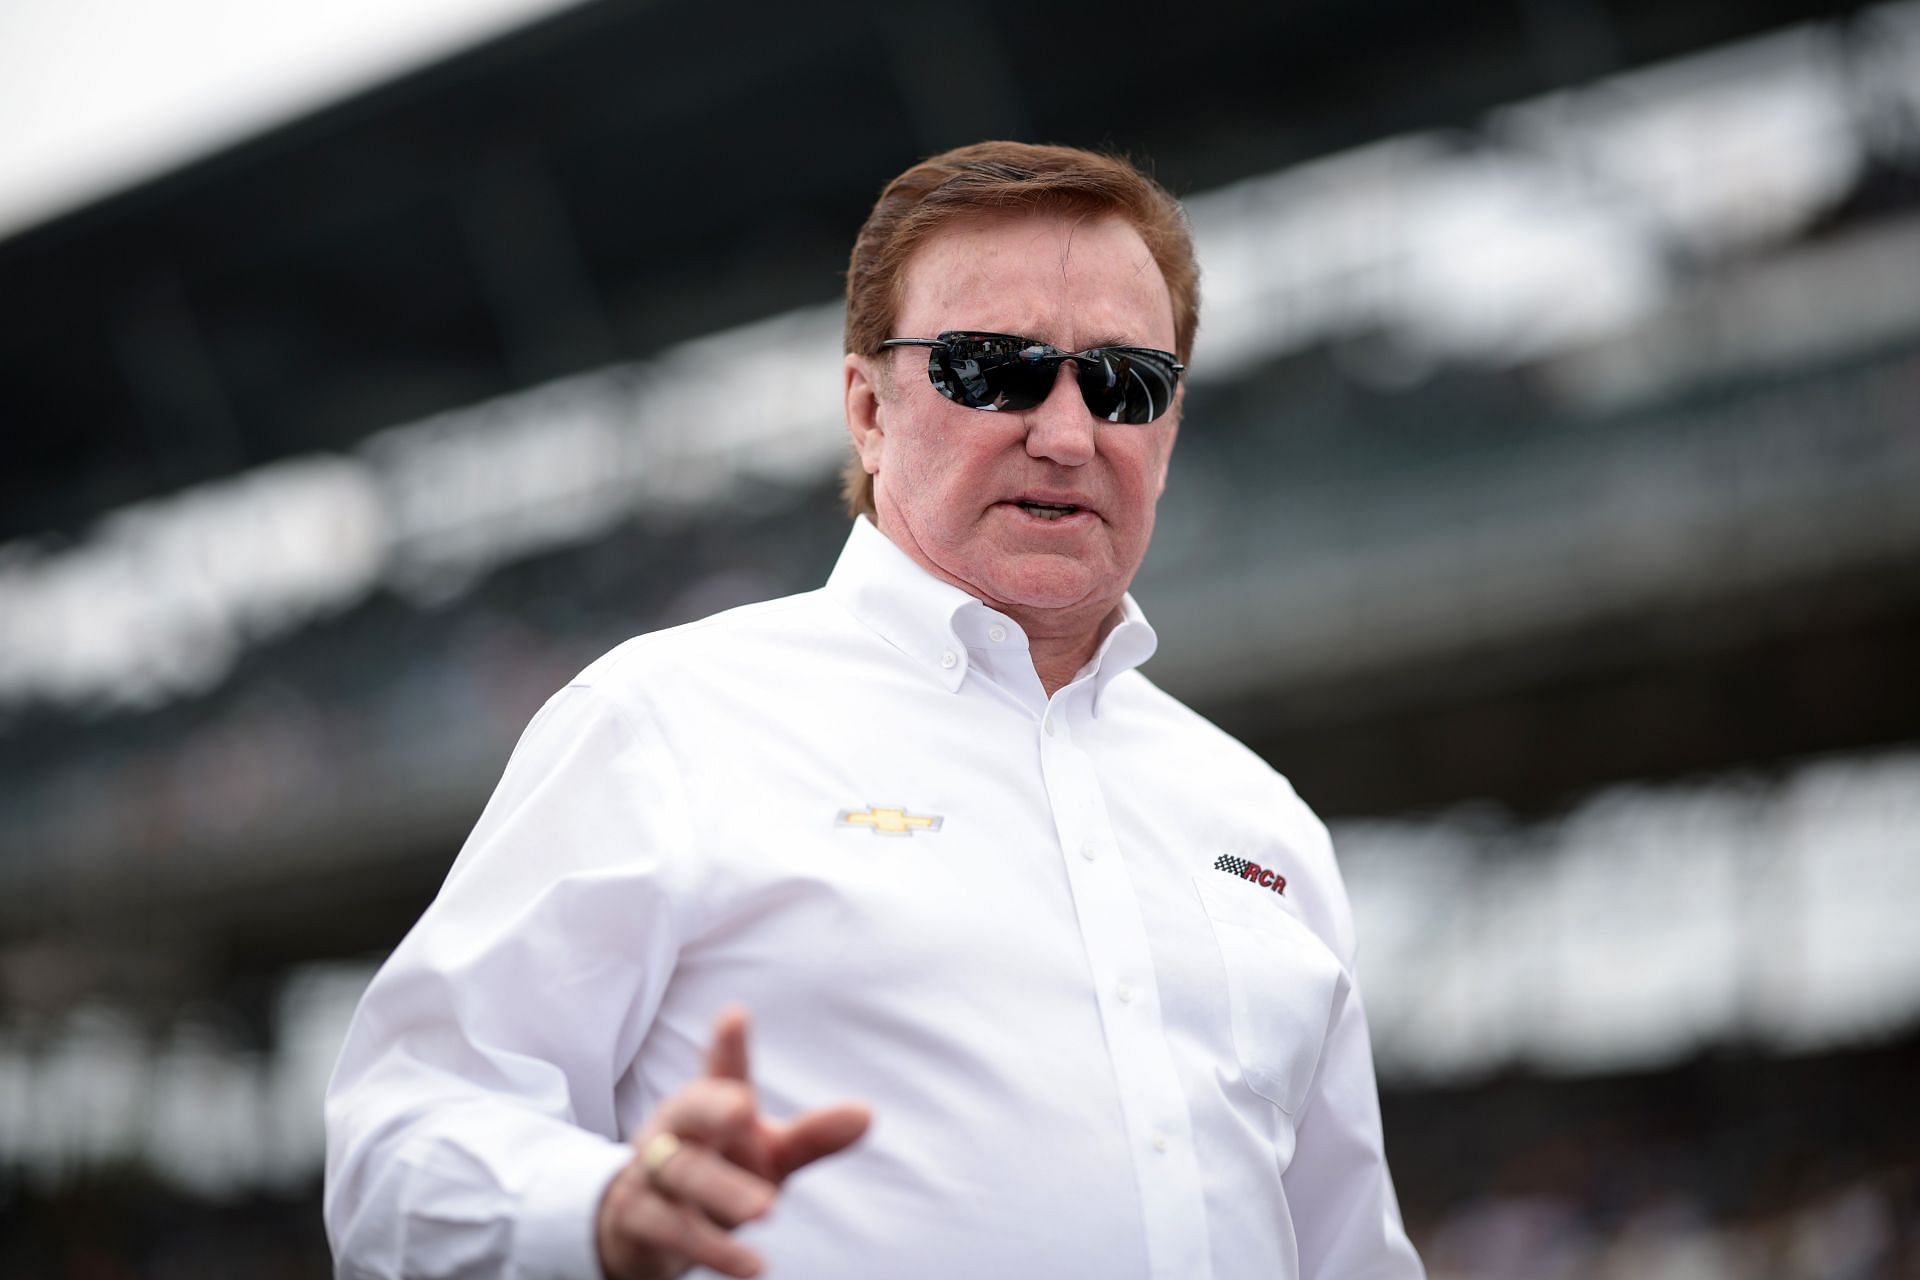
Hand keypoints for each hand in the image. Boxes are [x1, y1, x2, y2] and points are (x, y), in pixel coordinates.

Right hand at [596, 1006, 871, 1278]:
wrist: (642, 1228)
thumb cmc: (718, 1173)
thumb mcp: (767, 1156)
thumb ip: (812, 1137)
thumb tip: (868, 1114)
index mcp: (708, 1105)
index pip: (720, 1070)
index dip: (727, 1045)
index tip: (735, 1014)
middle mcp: (675, 1131)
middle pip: (687, 1110)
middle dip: (711, 1106)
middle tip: (744, 1108)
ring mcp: (651, 1173)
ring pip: (681, 1174)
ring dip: (722, 1191)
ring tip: (769, 1209)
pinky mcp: (638, 1219)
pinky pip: (672, 1231)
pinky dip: (713, 1248)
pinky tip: (755, 1263)